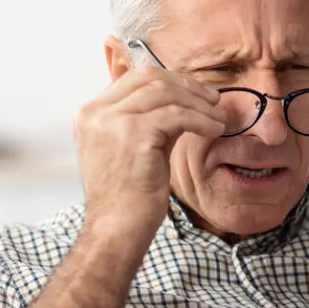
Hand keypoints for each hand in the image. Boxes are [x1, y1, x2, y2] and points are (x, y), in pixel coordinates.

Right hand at [73, 65, 225, 233]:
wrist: (116, 230)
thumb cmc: (127, 197)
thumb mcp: (130, 148)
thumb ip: (147, 120)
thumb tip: (182, 100)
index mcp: (90, 114)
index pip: (133, 78)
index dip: (170, 80)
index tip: (196, 92)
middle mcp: (95, 113)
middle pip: (148, 78)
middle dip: (186, 85)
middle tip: (212, 99)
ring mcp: (111, 122)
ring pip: (164, 92)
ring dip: (198, 102)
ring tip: (218, 117)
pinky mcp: (133, 136)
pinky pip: (177, 115)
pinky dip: (201, 119)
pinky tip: (215, 130)